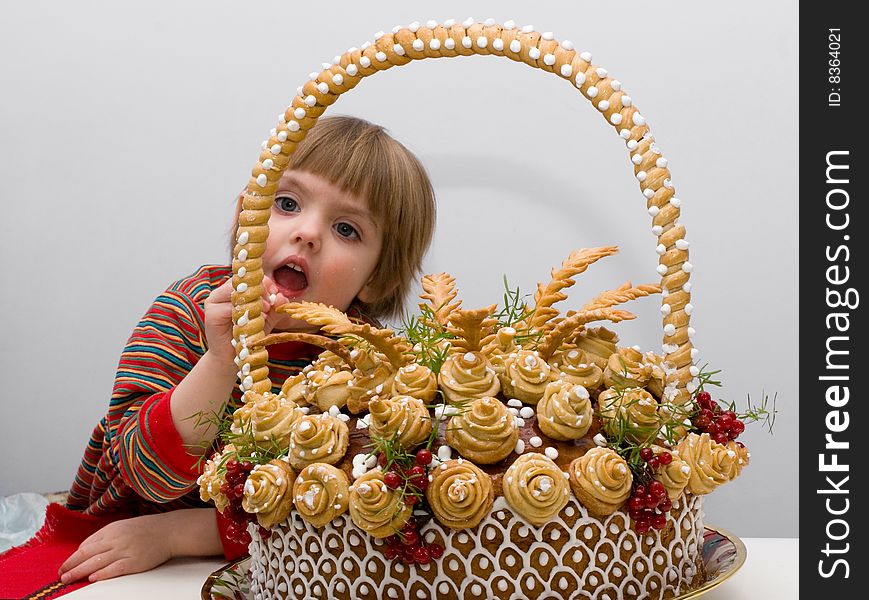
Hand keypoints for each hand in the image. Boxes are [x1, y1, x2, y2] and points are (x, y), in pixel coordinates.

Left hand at [58, 514, 172, 583]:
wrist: (170, 531)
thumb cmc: (147, 529)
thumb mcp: (124, 527)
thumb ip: (106, 537)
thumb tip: (86, 549)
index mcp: (112, 529)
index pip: (87, 544)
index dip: (74, 556)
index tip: (66, 565)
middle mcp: (116, 539)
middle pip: (87, 554)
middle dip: (71, 565)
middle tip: (61, 575)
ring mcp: (125, 550)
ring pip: (96, 562)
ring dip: (79, 572)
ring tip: (68, 579)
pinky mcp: (134, 561)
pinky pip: (114, 569)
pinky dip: (102, 573)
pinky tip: (93, 578)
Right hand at [203, 277, 289, 366]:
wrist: (234, 358)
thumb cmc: (250, 336)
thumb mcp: (266, 320)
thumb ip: (274, 308)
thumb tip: (282, 297)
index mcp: (236, 290)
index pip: (250, 278)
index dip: (264, 283)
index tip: (276, 292)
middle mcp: (223, 292)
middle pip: (242, 282)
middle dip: (260, 290)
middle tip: (271, 304)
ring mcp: (214, 301)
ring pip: (234, 292)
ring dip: (252, 300)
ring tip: (264, 312)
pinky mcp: (211, 314)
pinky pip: (227, 307)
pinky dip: (242, 312)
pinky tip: (252, 320)